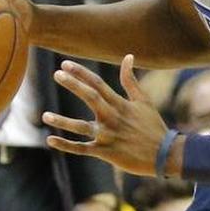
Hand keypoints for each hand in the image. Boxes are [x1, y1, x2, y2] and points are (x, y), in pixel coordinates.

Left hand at [43, 55, 170, 176]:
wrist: (164, 154)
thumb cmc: (153, 126)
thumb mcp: (143, 101)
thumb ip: (130, 80)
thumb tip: (128, 56)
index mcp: (121, 104)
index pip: (99, 84)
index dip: (81, 73)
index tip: (65, 64)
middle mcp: (113, 117)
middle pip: (91, 97)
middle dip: (73, 84)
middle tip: (57, 74)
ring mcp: (108, 136)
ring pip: (81, 127)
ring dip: (62, 121)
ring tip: (45, 115)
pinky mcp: (106, 152)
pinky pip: (82, 149)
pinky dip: (66, 145)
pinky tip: (51, 139)